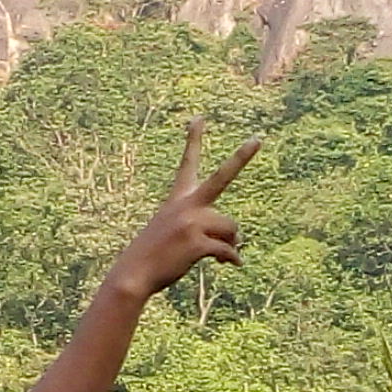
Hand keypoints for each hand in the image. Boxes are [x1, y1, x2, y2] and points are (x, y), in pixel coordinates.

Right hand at [100, 116, 258, 301]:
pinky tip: (228, 264)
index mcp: (177, 199)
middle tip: (257, 139)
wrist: (133, 274)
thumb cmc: (153, 256)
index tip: (199, 117)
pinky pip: (228, 250)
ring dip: (230, 243)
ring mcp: (192, 222)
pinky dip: (231, 259)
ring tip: (216, 255)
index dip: (193, 139)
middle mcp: (186, 205)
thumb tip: (237, 251)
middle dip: (241, 157)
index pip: (188, 164)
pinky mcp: (197, 242)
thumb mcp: (174, 235)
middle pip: (222, 178)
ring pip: (231, 227)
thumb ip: (205, 233)